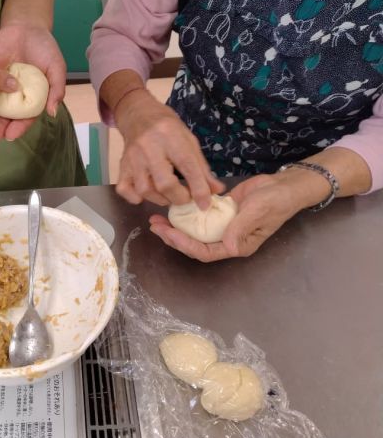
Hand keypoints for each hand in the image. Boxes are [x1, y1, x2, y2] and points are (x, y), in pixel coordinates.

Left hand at [0, 23, 65, 143]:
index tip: (9, 136)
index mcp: (33, 98)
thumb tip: (52, 112)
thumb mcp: (56, 67)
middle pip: (6, 118)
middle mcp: (16, 98)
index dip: (17, 128)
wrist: (26, 27)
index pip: (25, 118)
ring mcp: (1, 89)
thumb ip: (57, 89)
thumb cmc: (45, 48)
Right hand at [115, 90, 223, 208]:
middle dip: (179, 198)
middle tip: (185, 198)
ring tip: (169, 196)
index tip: (205, 204)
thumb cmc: (167, 128)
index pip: (188, 166)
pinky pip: (124, 189)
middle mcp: (149, 147)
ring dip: (160, 199)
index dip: (199, 189)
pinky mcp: (122, 166)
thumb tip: (216, 191)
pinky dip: (135, 198)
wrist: (138, 114)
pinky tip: (147, 195)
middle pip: (164, 183)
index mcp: (171, 137)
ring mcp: (133, 158)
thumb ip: (202, 167)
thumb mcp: (189, 141)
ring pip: (145, 189)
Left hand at [148, 174, 307, 261]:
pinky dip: (185, 213)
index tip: (169, 234)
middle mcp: (226, 239)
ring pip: (193, 231)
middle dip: (173, 237)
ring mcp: (221, 226)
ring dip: (175, 226)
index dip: (185, 245)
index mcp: (236, 246)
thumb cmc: (276, 201)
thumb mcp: (258, 212)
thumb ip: (241, 228)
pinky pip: (198, 216)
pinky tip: (172, 206)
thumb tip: (228, 246)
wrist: (284, 185)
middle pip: (194, 244)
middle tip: (155, 226)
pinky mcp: (219, 213)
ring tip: (157, 219)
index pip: (205, 252)